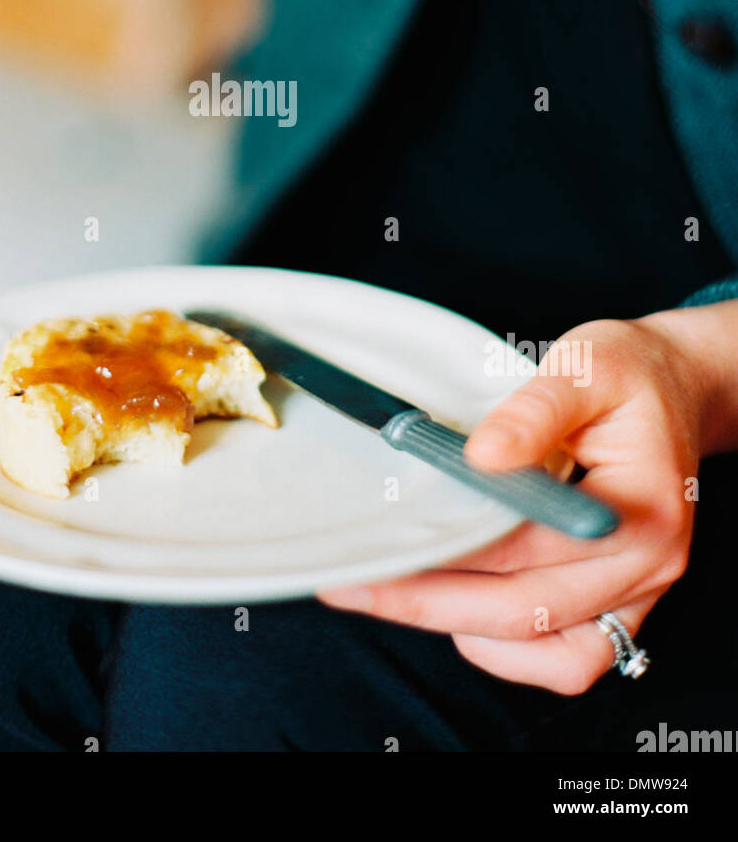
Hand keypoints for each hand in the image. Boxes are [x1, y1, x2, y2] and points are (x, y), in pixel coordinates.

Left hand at [320, 305, 737, 694]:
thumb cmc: (627, 374)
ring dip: (466, 630)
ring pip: (551, 654)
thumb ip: (535, 410)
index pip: (527, 547)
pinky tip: (459, 611)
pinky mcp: (621, 604)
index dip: (446, 550)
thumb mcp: (586, 365)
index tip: (377, 546)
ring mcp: (639, 594)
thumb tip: (482, 457)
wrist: (673, 386)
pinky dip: (512, 649)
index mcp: (640, 508)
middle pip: (528, 613)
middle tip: (351, 584)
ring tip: (394, 594)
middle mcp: (646, 566)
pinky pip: (569, 658)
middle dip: (428, 603)